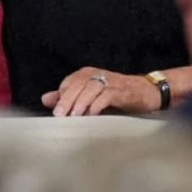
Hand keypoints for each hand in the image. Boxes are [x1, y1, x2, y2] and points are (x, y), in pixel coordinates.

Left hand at [41, 66, 159, 116]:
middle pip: (77, 84)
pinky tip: (92, 115)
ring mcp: (110, 81)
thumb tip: (45, 99)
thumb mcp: (90, 96)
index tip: (57, 113)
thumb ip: (68, 96)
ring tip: (74, 117)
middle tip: (60, 116)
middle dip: (67, 100)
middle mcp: (97, 74)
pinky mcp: (121, 91)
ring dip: (80, 103)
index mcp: (87, 73)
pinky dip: (97, 106)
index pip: (68, 82)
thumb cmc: (116, 95)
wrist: (146, 92)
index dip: (61, 97)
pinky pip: (106, 96)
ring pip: (90, 89)